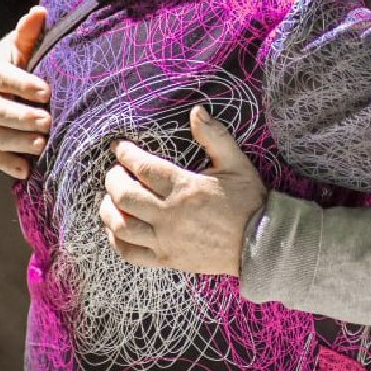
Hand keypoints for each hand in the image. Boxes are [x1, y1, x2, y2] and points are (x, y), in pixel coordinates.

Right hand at [0, 7, 51, 181]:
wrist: (8, 84)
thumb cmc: (22, 62)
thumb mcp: (24, 47)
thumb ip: (29, 34)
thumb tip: (40, 11)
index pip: (2, 78)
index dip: (22, 84)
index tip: (46, 91)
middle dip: (21, 117)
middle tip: (47, 120)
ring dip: (19, 142)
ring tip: (43, 144)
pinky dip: (9, 165)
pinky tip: (26, 171)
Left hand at [98, 107, 265, 274]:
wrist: (261, 244)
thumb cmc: (248, 202)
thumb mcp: (237, 164)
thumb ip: (215, 136)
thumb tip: (196, 111)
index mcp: (185, 188)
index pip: (143, 167)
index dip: (125, 154)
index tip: (119, 148)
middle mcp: (170, 215)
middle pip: (124, 195)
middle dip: (113, 179)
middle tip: (115, 171)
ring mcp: (166, 240)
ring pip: (122, 225)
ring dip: (108, 209)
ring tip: (110, 199)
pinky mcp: (167, 259)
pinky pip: (130, 253)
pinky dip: (116, 240)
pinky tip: (116, 229)